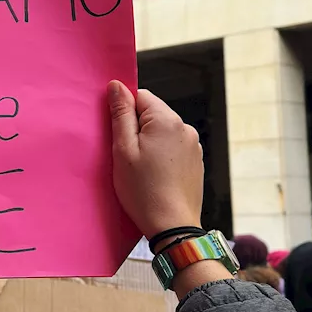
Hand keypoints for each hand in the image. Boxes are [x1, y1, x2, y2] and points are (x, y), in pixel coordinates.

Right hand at [108, 81, 202, 240]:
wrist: (172, 226)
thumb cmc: (142, 190)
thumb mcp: (123, 151)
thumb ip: (120, 115)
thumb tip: (117, 86)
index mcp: (166, 120)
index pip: (141, 96)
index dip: (124, 111)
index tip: (116, 134)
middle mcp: (185, 128)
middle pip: (153, 114)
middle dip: (137, 128)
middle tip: (125, 155)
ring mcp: (193, 145)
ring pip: (163, 131)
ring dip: (149, 142)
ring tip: (140, 168)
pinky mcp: (195, 162)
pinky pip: (173, 147)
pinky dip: (162, 155)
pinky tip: (154, 176)